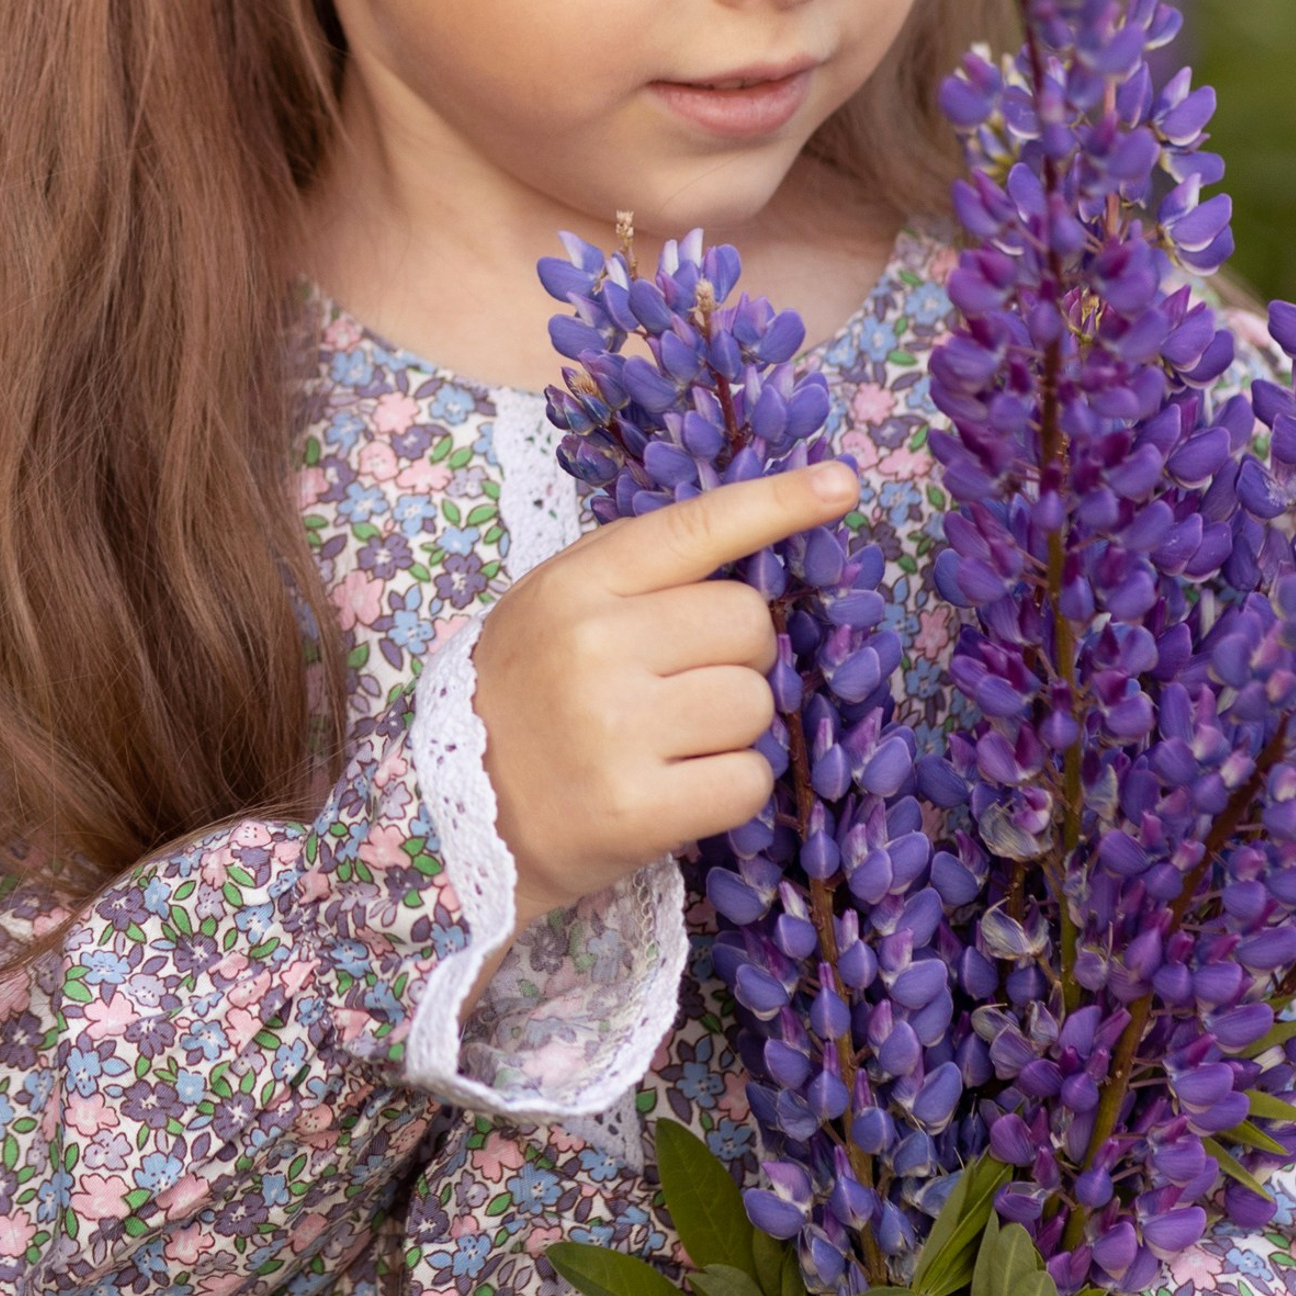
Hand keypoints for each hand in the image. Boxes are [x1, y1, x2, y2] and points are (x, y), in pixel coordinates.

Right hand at [471, 462, 854, 922]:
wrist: (455, 812)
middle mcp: (596, 647)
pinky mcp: (639, 809)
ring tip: (671, 740)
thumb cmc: (526, 695)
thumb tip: (756, 538)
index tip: (840, 484)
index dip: (776, 503)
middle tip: (680, 684)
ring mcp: (616, 729)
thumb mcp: (555, 605)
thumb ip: (639, 570)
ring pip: (756, 702)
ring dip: (734, 725)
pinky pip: (748, 779)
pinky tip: (677, 787)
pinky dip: (729, 786)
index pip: (695, 528)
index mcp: (577, 586)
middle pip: (748, 621)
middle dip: (737, 653)